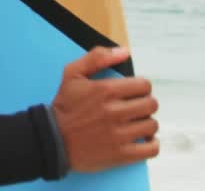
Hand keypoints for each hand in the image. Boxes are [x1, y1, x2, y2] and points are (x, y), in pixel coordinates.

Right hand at [50, 46, 159, 172]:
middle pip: (151, 104)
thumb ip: (97, 57)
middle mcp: (115, 111)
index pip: (144, 86)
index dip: (141, 87)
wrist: (52, 139)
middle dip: (145, 104)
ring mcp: (119, 134)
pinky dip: (152, 144)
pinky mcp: (121, 154)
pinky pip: (151, 148)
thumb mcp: (72, 73)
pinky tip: (143, 139)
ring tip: (136, 123)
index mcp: (105, 90)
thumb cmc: (64, 106)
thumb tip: (124, 51)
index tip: (134, 92)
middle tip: (135, 107)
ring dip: (146, 123)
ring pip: (152, 125)